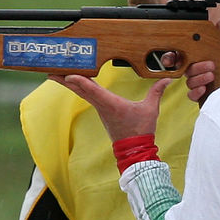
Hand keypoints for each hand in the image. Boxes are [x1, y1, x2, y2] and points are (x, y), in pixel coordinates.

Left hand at [48, 74, 172, 141]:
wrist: (135, 149)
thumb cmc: (141, 130)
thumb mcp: (150, 109)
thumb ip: (156, 92)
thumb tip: (167, 79)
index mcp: (111, 104)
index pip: (93, 91)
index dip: (80, 81)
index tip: (68, 75)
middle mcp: (102, 105)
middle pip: (81, 90)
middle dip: (66, 80)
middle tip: (51, 71)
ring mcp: (100, 108)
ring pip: (82, 92)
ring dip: (70, 83)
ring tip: (57, 74)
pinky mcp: (102, 111)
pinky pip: (87, 96)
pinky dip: (80, 87)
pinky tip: (75, 82)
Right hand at [160, 18, 219, 102]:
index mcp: (191, 57)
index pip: (174, 57)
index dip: (169, 58)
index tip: (171, 60)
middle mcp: (191, 69)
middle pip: (185, 69)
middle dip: (196, 67)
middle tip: (211, 64)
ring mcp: (195, 81)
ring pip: (189, 82)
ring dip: (199, 79)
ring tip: (212, 75)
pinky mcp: (199, 93)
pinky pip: (192, 95)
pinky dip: (196, 92)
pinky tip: (204, 88)